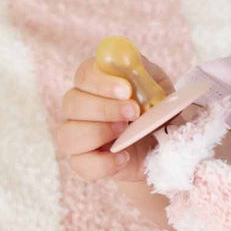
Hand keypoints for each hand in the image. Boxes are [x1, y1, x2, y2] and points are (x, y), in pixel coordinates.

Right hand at [56, 53, 197, 183]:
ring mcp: (77, 135)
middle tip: (133, 112)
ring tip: (125, 134)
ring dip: (97, 133)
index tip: (126, 90)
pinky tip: (124, 158)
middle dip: (103, 108)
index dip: (102, 82)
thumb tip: (133, 66)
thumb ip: (145, 76)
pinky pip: (81, 164)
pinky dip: (102, 164)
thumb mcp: (159, 89)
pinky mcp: (84, 162)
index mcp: (95, 82)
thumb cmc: (156, 112)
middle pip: (72, 103)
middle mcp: (79, 107)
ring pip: (68, 134)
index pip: (84, 75)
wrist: (162, 147)